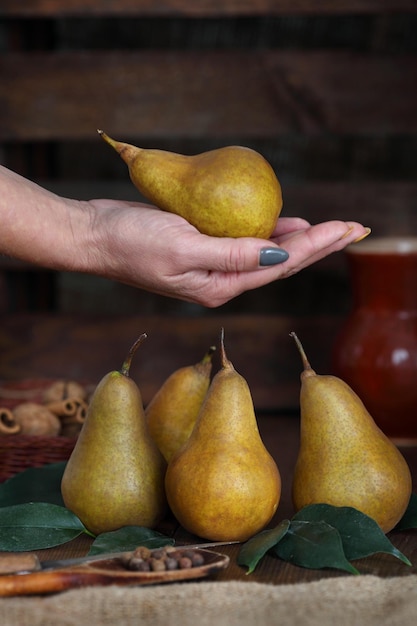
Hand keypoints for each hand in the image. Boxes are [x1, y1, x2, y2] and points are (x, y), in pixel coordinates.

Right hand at [87, 199, 369, 306]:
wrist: (94, 236)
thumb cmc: (130, 242)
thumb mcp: (182, 247)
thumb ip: (230, 255)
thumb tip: (278, 257)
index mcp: (219, 288)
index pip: (278, 267)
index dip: (315, 247)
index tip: (345, 228)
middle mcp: (220, 282)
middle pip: (280, 264)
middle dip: (319, 246)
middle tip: (355, 228)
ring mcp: (211, 267)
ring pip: (266, 254)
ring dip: (299, 241)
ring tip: (331, 229)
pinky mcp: (202, 249)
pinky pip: (245, 242)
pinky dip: (268, 232)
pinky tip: (284, 222)